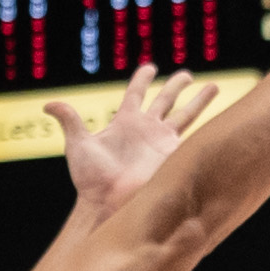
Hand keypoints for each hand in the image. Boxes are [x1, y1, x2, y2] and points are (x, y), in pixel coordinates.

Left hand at [49, 62, 227, 207]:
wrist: (108, 203)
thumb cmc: (90, 178)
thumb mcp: (77, 145)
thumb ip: (69, 120)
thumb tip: (48, 105)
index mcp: (125, 121)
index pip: (136, 93)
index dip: (142, 79)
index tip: (150, 68)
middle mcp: (146, 129)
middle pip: (165, 100)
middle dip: (176, 86)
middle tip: (187, 75)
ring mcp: (162, 142)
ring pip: (185, 114)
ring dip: (199, 100)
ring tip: (213, 86)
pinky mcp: (174, 155)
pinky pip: (193, 135)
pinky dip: (207, 125)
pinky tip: (221, 117)